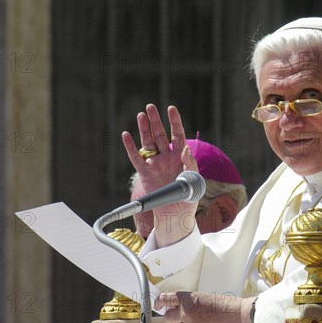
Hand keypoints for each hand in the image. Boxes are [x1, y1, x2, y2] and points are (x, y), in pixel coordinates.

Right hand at [122, 105, 198, 246]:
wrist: (176, 215)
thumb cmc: (188, 198)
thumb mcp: (195, 181)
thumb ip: (191, 164)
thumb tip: (186, 149)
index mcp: (180, 157)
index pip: (177, 134)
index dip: (174, 121)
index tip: (171, 108)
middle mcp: (166, 157)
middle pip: (160, 135)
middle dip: (155, 121)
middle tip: (150, 107)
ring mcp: (155, 164)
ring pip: (147, 143)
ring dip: (144, 129)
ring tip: (140, 115)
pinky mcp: (145, 174)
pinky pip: (136, 158)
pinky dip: (130, 147)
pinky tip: (126, 135)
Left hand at [155, 291, 256, 322]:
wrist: (239, 318)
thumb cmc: (226, 305)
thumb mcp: (204, 297)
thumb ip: (189, 302)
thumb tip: (178, 308)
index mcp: (188, 300)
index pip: (166, 299)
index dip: (159, 302)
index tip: (157, 304)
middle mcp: (186, 314)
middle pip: (167, 317)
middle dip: (171, 316)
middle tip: (179, 314)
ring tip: (198, 320)